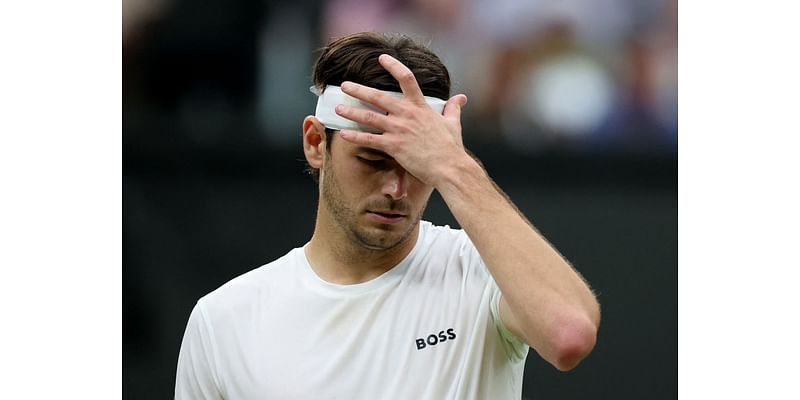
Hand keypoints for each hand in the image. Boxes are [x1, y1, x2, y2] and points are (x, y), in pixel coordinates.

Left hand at [334, 54, 469, 187]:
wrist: (449, 167)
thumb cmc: (452, 147)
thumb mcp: (453, 123)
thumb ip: (453, 108)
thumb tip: (461, 98)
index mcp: (420, 107)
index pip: (406, 78)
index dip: (393, 66)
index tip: (381, 58)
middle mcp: (407, 115)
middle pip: (378, 97)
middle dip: (359, 90)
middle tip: (345, 85)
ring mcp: (399, 130)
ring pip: (369, 117)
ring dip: (351, 112)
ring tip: (337, 109)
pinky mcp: (394, 146)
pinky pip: (370, 140)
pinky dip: (355, 137)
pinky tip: (343, 134)